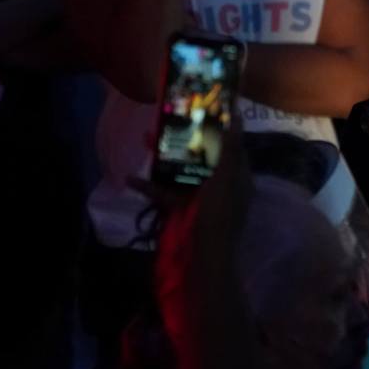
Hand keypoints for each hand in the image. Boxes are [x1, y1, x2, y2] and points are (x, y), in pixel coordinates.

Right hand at [134, 110, 252, 347]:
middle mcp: (222, 187)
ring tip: (144, 138)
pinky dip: (150, 188)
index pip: (232, 142)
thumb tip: (235, 116)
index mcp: (238, 176)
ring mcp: (201, 202)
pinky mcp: (181, 216)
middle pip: (205, 154)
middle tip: (166, 117)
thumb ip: (229, 148)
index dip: (220, 123)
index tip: (202, 103)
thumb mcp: (227, 177)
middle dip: (186, 137)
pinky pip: (166, 196)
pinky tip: (130, 179)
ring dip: (164, 157)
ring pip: (183, 172)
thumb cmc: (218, 217)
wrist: (202, 265)